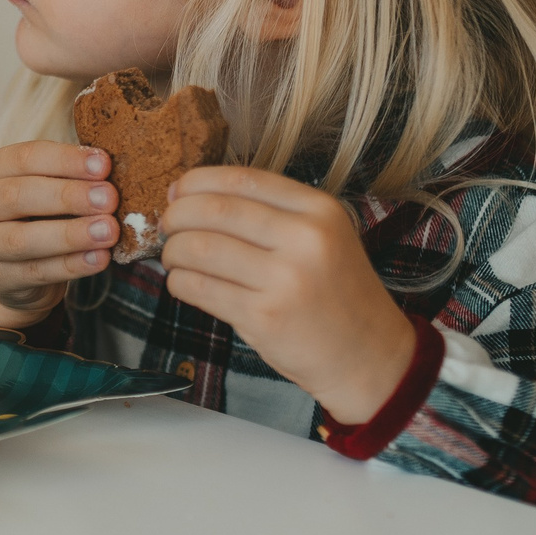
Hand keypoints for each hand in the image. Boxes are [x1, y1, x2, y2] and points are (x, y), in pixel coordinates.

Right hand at [0, 141, 118, 327]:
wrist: (12, 270)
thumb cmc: (34, 216)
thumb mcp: (43, 188)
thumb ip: (67, 177)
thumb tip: (109, 170)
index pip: (23, 158)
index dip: (64, 160)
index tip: (104, 164)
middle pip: (17, 196)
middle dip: (67, 196)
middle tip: (109, 198)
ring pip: (22, 240)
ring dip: (70, 234)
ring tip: (109, 231)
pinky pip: (36, 272)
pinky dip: (71, 265)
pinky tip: (100, 258)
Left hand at [160, 166, 419, 425]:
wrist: (368, 354)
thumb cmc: (336, 295)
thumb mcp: (324, 238)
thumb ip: (271, 214)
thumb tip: (190, 194)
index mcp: (319, 211)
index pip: (244, 180)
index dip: (198, 181)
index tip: (177, 189)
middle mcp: (304, 239)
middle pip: (215, 210)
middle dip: (177, 215)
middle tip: (167, 225)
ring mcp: (284, 279)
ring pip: (200, 248)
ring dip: (173, 251)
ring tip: (173, 257)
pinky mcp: (263, 316)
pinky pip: (200, 288)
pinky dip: (180, 282)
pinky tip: (183, 282)